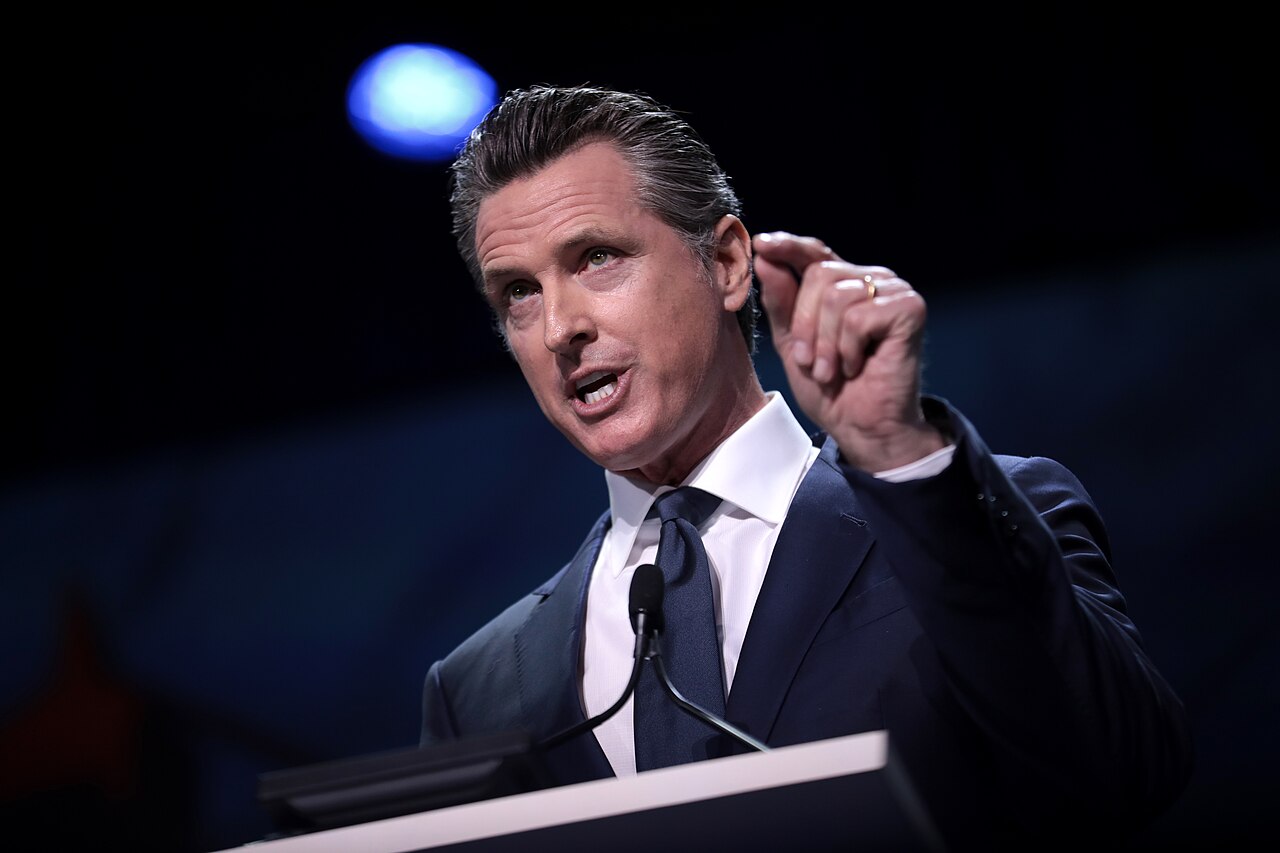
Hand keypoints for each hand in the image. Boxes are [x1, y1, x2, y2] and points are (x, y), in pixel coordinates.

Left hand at [752, 231, 945, 471]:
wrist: (862, 426)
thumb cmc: (830, 388)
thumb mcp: (791, 343)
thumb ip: (780, 302)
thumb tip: (764, 258)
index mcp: (842, 284)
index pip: (814, 253)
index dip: (788, 246)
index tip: (762, 244)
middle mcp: (870, 280)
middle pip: (819, 274)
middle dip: (804, 324)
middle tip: (809, 362)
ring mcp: (894, 291)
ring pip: (837, 296)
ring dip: (825, 343)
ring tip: (831, 371)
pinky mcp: (910, 309)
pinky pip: (859, 317)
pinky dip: (849, 349)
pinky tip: (856, 367)